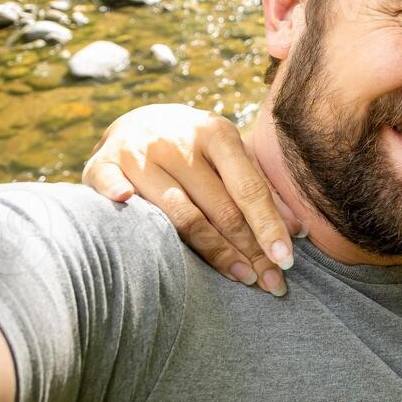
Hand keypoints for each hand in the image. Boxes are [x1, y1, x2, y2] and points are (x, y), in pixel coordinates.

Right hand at [81, 104, 301, 294]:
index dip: (269, 226)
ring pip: (178, 214)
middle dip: (250, 249)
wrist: (138, 118)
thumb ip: (260, 188)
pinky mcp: (102, 163)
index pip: (248, 188)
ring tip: (242, 277)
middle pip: (219, 207)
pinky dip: (116, 193)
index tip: (286, 260)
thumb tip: (300, 230)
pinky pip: (108, 184)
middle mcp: (177, 141)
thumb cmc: (196, 148)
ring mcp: (137, 152)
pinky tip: (131, 213)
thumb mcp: (230, 156)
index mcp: (215, 133)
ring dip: (213, 251)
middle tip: (272, 283)